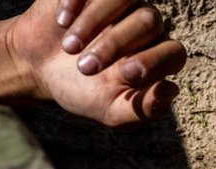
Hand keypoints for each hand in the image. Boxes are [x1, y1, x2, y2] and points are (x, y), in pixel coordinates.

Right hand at [11, 0, 186, 126]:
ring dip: (94, 22)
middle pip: (148, 21)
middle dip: (115, 44)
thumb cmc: (82, 90)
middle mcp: (145, 25)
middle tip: (85, 68)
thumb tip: (171, 90)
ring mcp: (121, 2)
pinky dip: (77, 2)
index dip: (155, 60)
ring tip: (69, 47)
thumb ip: (144, 109)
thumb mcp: (111, 111)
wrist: (41, 68)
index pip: (174, 53)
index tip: (126, 73)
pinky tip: (62, 22)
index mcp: (156, 57)